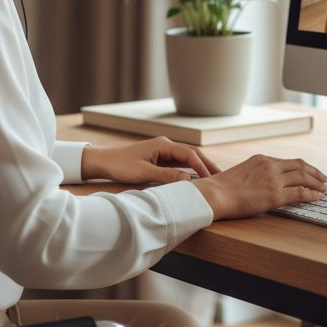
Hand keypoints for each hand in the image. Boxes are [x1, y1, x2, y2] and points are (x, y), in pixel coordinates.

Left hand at [80, 137, 220, 184]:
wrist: (104, 161)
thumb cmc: (121, 165)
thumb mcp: (144, 173)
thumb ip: (167, 176)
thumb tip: (189, 181)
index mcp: (163, 145)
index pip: (189, 154)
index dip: (202, 167)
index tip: (212, 179)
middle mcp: (165, 145)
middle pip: (192, 154)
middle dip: (206, 164)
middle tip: (221, 176)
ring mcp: (162, 152)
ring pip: (186, 159)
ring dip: (199, 167)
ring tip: (213, 178)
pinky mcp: (159, 159)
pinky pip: (178, 164)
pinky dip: (189, 170)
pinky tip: (195, 179)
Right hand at [191, 154, 326, 220]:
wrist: (215, 194)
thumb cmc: (222, 188)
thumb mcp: (241, 173)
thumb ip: (254, 174)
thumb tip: (261, 184)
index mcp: (261, 159)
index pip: (287, 162)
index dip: (301, 167)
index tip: (308, 172)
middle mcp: (270, 166)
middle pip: (300, 166)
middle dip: (314, 172)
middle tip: (323, 178)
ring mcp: (273, 180)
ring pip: (303, 177)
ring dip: (316, 182)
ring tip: (324, 188)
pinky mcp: (275, 195)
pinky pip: (300, 193)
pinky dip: (312, 194)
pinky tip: (318, 196)